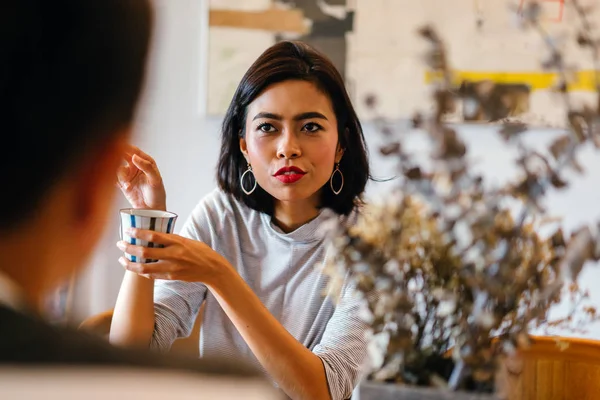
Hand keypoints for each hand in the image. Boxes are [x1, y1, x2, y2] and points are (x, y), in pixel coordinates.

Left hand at [116, 228, 231, 284]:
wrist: (212, 268)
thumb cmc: (200, 251)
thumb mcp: (186, 240)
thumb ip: (170, 239)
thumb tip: (153, 235)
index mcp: (177, 242)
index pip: (154, 236)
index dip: (138, 233)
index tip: (128, 230)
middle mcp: (173, 255)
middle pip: (145, 252)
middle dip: (129, 248)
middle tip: (120, 244)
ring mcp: (172, 267)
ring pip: (144, 267)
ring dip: (130, 264)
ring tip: (122, 259)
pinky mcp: (171, 277)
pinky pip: (151, 275)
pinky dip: (141, 271)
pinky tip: (135, 267)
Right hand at [117, 145, 166, 209]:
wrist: (152, 210)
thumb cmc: (157, 195)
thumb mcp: (155, 180)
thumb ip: (146, 167)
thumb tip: (135, 157)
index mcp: (146, 163)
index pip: (135, 151)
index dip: (126, 147)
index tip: (119, 146)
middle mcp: (137, 167)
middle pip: (123, 156)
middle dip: (117, 156)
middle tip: (113, 157)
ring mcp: (129, 175)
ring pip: (119, 169)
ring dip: (121, 176)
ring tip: (127, 185)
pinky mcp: (123, 184)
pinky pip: (116, 179)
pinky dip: (119, 183)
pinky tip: (126, 187)